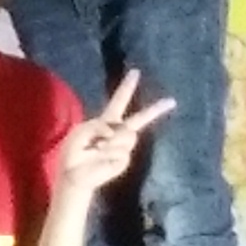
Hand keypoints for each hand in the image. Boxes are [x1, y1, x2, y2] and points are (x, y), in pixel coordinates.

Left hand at [52, 70, 178, 201]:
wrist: (74, 173)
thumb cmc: (75, 151)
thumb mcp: (80, 131)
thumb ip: (96, 126)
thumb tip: (114, 133)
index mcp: (107, 121)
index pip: (119, 101)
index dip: (127, 87)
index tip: (136, 72)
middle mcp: (119, 131)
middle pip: (139, 119)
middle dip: (155, 110)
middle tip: (171, 100)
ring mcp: (123, 147)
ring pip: (125, 136)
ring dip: (109, 142)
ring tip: (96, 149)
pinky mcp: (123, 160)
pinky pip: (119, 151)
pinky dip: (107, 153)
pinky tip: (100, 158)